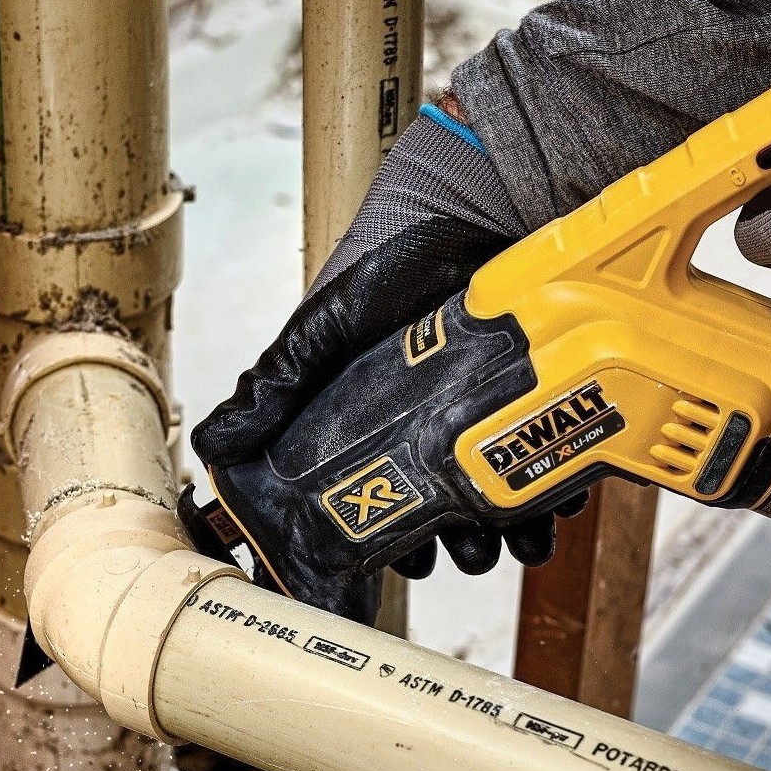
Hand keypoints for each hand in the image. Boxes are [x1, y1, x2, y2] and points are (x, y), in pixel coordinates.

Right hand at [191, 103, 584, 582]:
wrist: (467, 208)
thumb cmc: (385, 264)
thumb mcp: (319, 328)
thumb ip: (271, 386)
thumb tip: (212, 446)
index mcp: (374, 429)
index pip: (378, 509)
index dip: (389, 545)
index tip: (404, 562)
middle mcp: (432, 429)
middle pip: (446, 519)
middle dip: (458, 548)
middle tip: (465, 550)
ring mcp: (489, 416)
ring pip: (504, 503)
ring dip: (512, 533)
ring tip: (519, 536)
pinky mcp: (541, 398)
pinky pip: (555, 462)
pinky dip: (558, 490)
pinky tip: (558, 496)